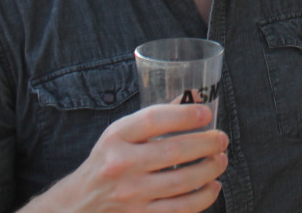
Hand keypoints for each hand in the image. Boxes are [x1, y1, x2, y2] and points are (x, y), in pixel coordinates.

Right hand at [25, 104, 227, 212]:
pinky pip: (180, 209)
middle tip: (222, 140)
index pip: (153, 120)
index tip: (206, 114)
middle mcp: (121, 165)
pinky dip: (203, 198)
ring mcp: (130, 195)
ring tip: (221, 160)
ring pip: (182, 182)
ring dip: (210, 170)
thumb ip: (155, 118)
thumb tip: (196, 98)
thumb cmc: (108, 161)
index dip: (184, 115)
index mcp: (116, 137)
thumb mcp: (120, 134)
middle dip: (206, 144)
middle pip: (174, 151)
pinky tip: (212, 186)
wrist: (79, 204)